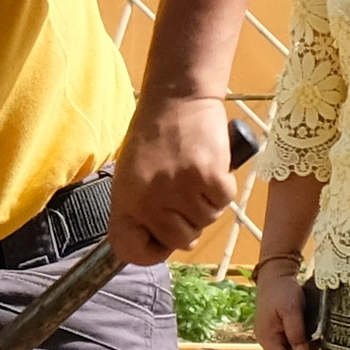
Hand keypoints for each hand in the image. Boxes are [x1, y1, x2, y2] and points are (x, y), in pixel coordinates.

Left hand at [111, 93, 238, 266]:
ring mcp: (181, 189)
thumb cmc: (154, 136)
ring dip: (207, 203)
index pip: (130, 250)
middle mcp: (150, 199)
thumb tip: (164, 244)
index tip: (161, 240)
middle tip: (185, 194)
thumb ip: (140, 211)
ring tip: (195, 174)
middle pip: (180, 241)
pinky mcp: (210, 177)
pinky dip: (222, 188)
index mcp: (125, 199)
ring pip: (206, 221)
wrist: (177, 97)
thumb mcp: (131, 175)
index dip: (150, 252)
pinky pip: (224, 202)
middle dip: (188, 224)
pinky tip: (210, 167)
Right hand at [253, 275, 313, 349]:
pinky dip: (299, 341)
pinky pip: (288, 344)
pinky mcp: (277, 331)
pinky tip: (307, 331)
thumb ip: (296, 332)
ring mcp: (271, 336)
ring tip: (313, 335)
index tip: (310, 346)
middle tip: (315, 341)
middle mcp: (267, 340)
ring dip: (302, 348)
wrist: (275, 276)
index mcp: (267, 337)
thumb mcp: (292, 308)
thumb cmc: (282, 290)